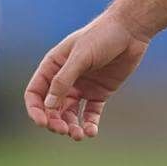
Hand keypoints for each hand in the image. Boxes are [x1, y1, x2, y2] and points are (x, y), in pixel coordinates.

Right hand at [24, 11, 148, 140]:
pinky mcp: (99, 92)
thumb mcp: (81, 55)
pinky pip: (90, 114)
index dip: (35, 109)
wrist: (131, 30)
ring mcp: (82, 86)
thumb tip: (48, 106)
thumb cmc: (103, 36)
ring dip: (71, 126)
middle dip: (54, 121)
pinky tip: (91, 132)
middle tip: (64, 130)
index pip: (35, 92)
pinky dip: (89, 125)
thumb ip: (63, 79)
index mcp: (54, 65)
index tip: (42, 122)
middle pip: (51, 107)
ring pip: (69, 114)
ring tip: (78, 135)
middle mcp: (66, 78)